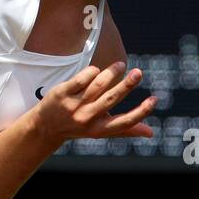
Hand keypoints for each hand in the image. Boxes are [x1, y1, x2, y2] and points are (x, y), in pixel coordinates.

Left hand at [31, 62, 155, 142]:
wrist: (44, 127)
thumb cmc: (79, 126)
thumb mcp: (100, 131)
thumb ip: (125, 130)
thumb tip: (151, 133)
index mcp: (99, 129)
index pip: (124, 122)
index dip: (141, 112)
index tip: (154, 100)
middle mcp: (87, 118)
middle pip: (111, 99)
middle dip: (127, 85)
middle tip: (138, 72)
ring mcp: (73, 105)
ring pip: (97, 85)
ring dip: (111, 73)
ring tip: (120, 65)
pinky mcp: (62, 93)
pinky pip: (81, 78)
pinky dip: (92, 72)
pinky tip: (98, 69)